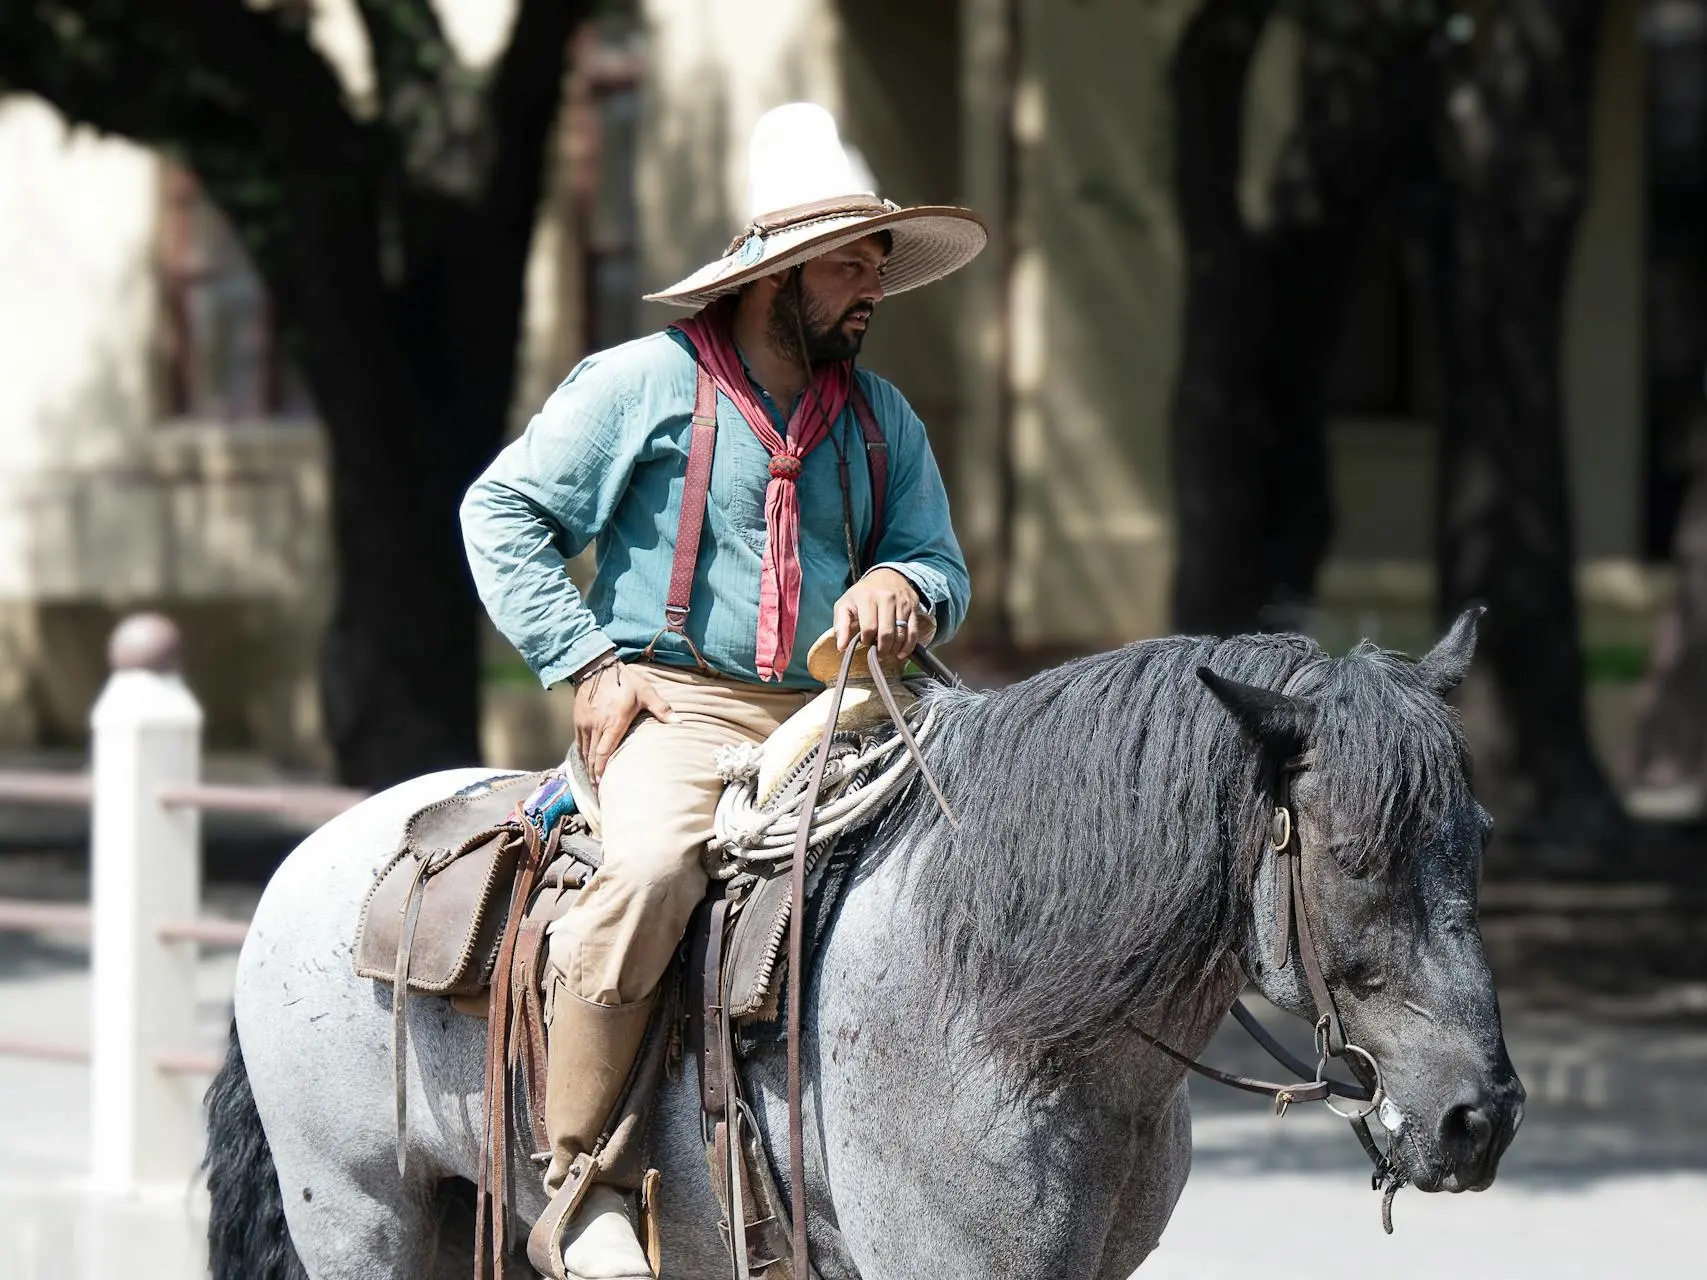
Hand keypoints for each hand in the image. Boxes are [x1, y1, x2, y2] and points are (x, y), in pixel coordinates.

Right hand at [573, 660, 673, 783]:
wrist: (596, 667)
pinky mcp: (578, 721)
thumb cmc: (624, 681)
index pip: (604, 752)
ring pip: (584, 752)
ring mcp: (585, 724)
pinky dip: (582, 756)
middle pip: (592, 757)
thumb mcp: (645, 692)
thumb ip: (662, 709)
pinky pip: (579, 743)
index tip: (603, 785)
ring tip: (593, 783)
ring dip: (588, 769)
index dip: (602, 770)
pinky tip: (587, 765)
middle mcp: (596, 725)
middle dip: (594, 776)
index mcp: (613, 721)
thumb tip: (680, 723)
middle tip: (599, 791)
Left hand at [833, 568, 923, 663]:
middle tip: (877, 654)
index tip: (864, 643)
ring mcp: (902, 603)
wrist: (886, 576)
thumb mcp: (845, 605)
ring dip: (894, 649)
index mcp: (867, 598)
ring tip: (887, 653)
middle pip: (886, 633)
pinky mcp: (913, 608)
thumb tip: (841, 647)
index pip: (868, 628)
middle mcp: (886, 598)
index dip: (866, 641)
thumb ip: (841, 626)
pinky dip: (908, 646)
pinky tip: (900, 654)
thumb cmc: (861, 595)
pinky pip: (913, 631)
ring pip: (901, 634)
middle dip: (881, 649)